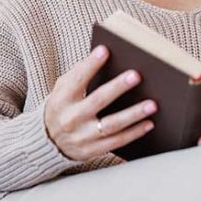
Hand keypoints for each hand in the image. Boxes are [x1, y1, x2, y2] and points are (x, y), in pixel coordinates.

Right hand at [45, 45, 156, 160]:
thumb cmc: (63, 106)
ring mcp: (81, 137)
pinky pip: (116, 142)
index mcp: (62, 99)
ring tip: (152, 104)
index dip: (90, 65)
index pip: (77, 79)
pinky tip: (149, 123)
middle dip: (117, 88)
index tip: (105, 50)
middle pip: (97, 101)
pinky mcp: (91, 150)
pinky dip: (134, 133)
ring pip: (111, 125)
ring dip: (133, 114)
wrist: (48, 142)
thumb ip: (78, 73)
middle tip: (136, 75)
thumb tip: (102, 55)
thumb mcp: (62, 88)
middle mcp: (71, 119)